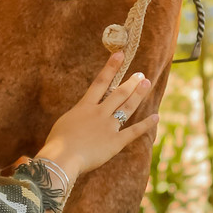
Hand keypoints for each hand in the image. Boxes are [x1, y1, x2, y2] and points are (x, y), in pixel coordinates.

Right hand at [36, 52, 157, 181]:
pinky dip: (146, 124)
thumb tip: (81, 116)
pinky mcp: (115, 142)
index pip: (100, 82)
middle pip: (118, 93)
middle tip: (141, 74)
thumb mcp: (64, 123)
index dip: (111, 68)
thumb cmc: (57, 143)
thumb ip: (76, 117)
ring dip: (138, 94)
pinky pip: (133, 131)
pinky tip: (156, 117)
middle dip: (131, 82)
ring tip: (147, 84)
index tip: (120, 55)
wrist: (62, 158)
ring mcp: (108, 126)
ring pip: (127, 107)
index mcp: (84, 107)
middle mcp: (99, 113)